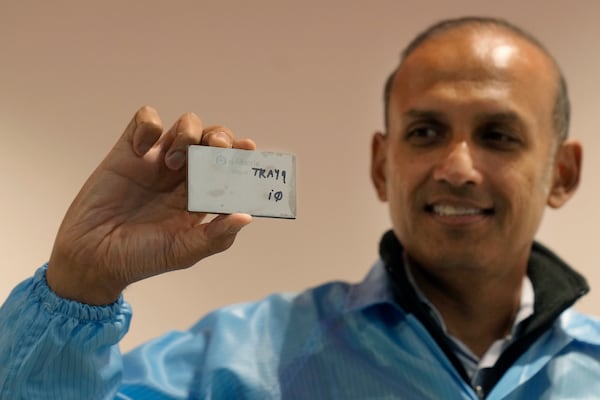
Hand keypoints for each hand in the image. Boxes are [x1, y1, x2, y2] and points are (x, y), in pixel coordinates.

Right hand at [46, 106, 255, 304]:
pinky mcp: (128, 150)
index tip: (247, 149)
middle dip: (221, 137)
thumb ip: (217, 236)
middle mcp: (183, 175)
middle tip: (216, 149)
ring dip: (189, 132)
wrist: (92, 257)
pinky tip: (142, 149)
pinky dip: (149, 125)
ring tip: (174, 161)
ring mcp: (157, 160)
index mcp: (201, 196)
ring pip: (186, 124)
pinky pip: (145, 120)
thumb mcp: (184, 252)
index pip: (229, 166)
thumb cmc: (140, 258)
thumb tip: (247, 216)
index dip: (240, 155)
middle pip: (213, 139)